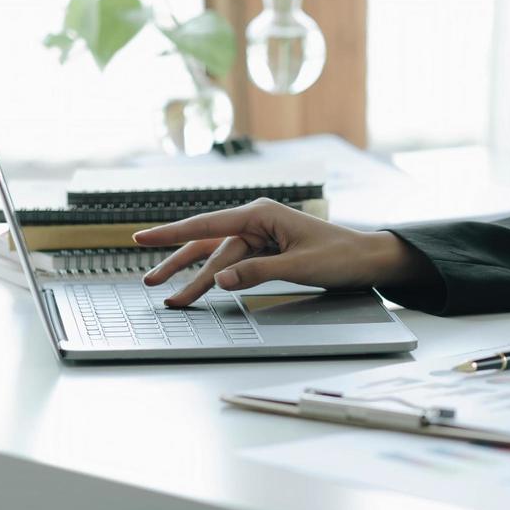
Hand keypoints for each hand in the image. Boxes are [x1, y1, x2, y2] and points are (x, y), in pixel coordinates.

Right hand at [131, 198, 431, 307]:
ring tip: (171, 296)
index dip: (172, 233)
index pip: (208, 224)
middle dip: (179, 265)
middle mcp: (257, 221)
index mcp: (262, 213)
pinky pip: (234, 265)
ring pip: (219, 258)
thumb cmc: (340, 256)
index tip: (142, 237)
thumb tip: (220, 280)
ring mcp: (260, 236)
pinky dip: (218, 278)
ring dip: (196, 278)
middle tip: (151, 283)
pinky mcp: (266, 251)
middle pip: (208, 245)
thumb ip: (257, 272)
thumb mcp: (299, 266)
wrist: (367, 259)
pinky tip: (202, 288)